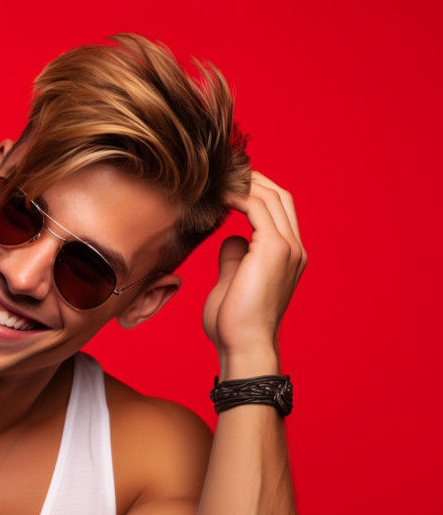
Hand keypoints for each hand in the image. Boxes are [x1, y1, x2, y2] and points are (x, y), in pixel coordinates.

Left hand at [202, 172, 306, 379]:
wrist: (243, 345)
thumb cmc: (233, 322)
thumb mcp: (233, 281)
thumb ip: (235, 257)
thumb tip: (232, 238)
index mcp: (288, 256)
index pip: (278, 209)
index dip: (256, 190)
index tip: (229, 181)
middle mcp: (294, 249)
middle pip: (280, 196)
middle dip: (254, 178)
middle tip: (224, 169)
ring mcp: (288, 248)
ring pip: (271, 197)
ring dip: (245, 182)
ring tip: (219, 175)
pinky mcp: (274, 249)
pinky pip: (258, 207)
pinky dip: (239, 194)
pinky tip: (219, 192)